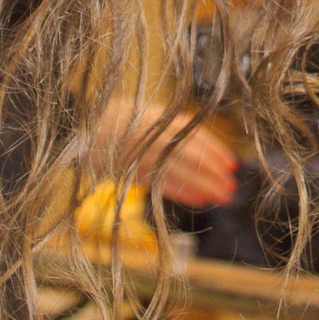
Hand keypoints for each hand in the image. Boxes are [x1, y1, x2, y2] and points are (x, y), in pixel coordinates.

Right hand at [100, 102, 239, 207]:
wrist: (85, 130)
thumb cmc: (128, 125)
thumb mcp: (153, 119)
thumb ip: (177, 131)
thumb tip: (213, 155)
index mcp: (161, 119)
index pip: (193, 135)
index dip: (215, 150)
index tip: (233, 165)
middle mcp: (152, 135)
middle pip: (188, 154)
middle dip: (212, 172)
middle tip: (232, 188)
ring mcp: (140, 153)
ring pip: (176, 171)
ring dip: (201, 186)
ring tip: (221, 197)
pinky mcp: (129, 170)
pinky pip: (159, 183)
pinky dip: (181, 192)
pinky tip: (200, 200)